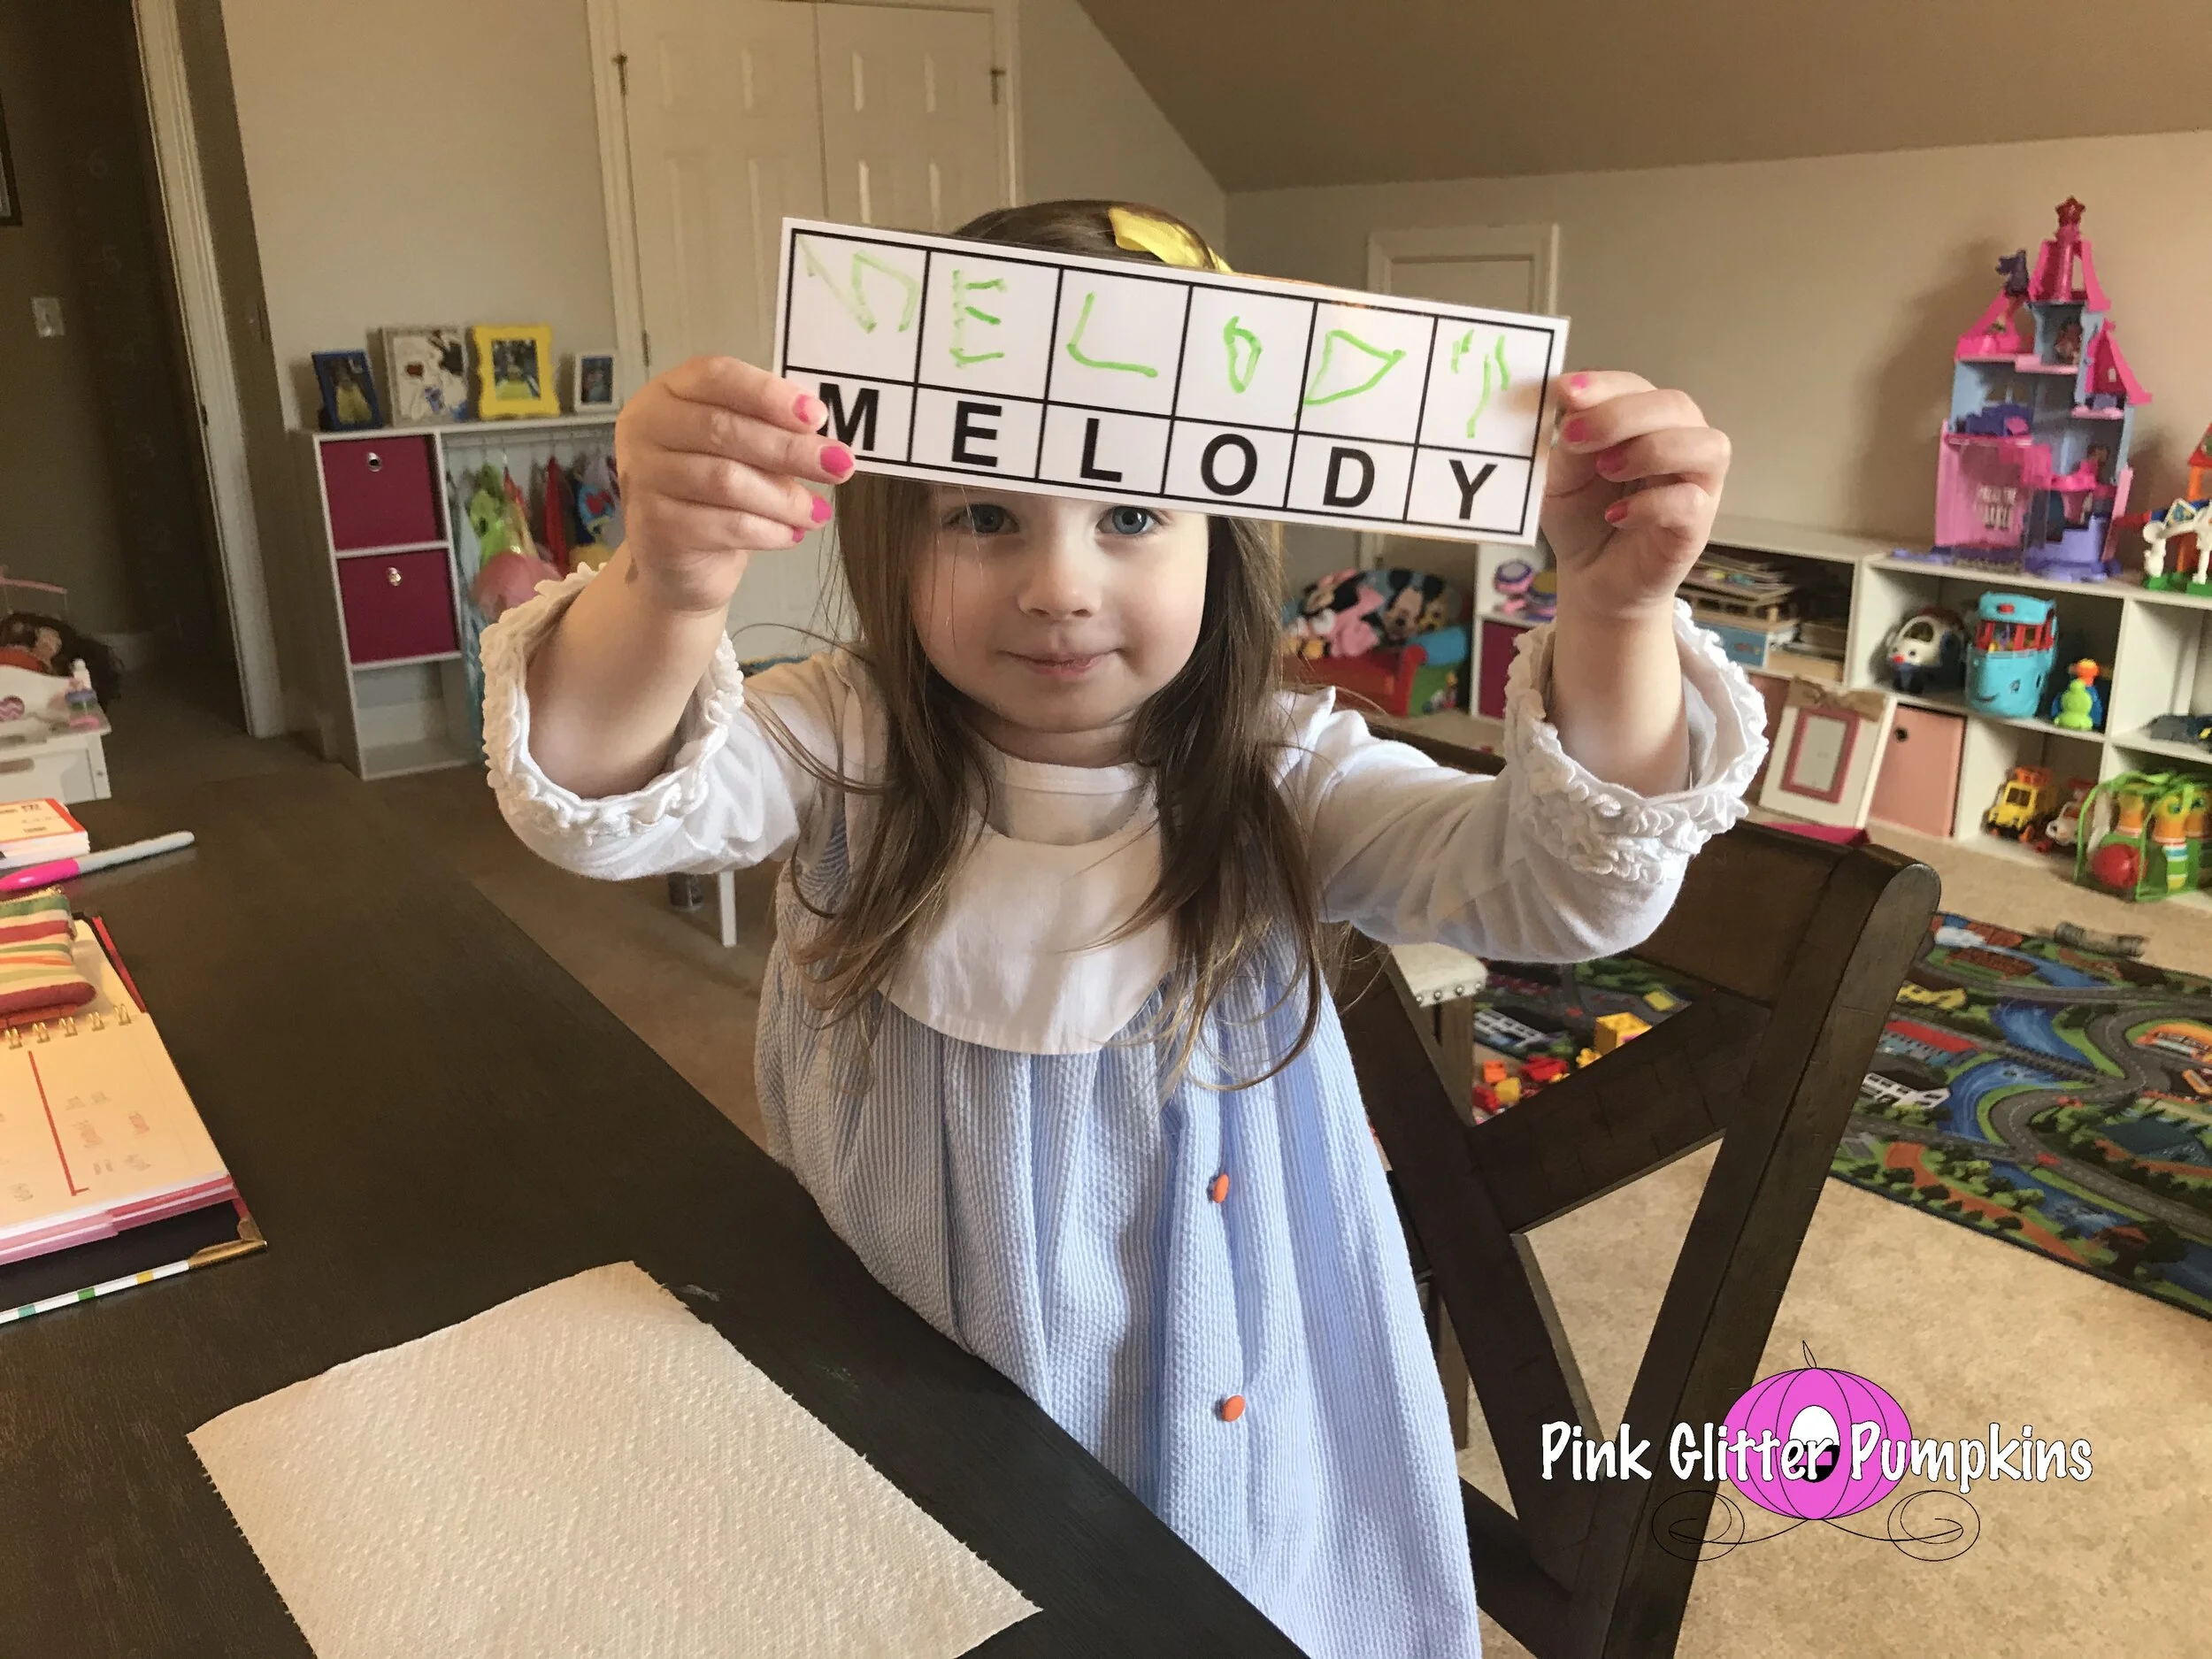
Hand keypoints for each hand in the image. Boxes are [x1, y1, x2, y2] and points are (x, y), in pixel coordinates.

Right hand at [613, 356, 856, 614]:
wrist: (677, 559)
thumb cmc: (715, 493)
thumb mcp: (742, 453)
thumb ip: (772, 434)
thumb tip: (827, 444)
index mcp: (668, 392)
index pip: (716, 376)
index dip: (768, 393)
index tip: (817, 415)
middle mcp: (646, 427)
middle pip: (723, 429)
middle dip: (790, 449)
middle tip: (839, 465)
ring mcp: (643, 477)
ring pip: (726, 480)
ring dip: (784, 498)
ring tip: (818, 512)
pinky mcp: (653, 526)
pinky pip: (723, 524)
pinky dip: (768, 531)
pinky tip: (791, 535)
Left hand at [1541, 371, 1729, 622]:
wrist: (1592, 579)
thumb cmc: (1583, 519)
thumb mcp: (1562, 477)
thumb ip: (1569, 445)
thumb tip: (1566, 406)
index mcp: (1647, 421)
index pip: (1637, 387)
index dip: (1604, 385)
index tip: (1565, 391)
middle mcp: (1681, 443)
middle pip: (1676, 406)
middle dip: (1622, 414)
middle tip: (1573, 436)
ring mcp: (1697, 485)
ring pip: (1705, 446)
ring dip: (1651, 450)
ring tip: (1605, 470)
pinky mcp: (1697, 528)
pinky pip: (1692, 503)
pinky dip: (1653, 504)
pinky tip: (1617, 514)